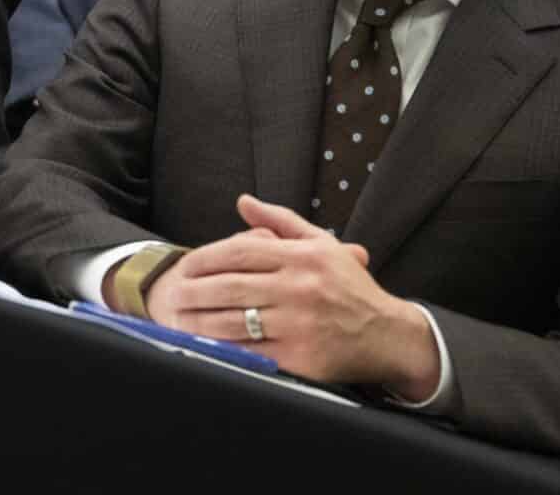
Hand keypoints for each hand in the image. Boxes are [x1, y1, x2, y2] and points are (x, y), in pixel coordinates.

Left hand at [146, 194, 439, 395]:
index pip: (241, 251)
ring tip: (178, 318)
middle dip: (193, 290)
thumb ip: (280, 220)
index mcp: (302, 258)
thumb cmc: (349, 287)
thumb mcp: (321, 244)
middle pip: (231, 286)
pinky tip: (206, 345)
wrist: (389, 335)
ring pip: (235, 321)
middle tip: (170, 294)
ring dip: (199, 321)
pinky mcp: (301, 358)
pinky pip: (252, 352)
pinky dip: (226, 349)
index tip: (183, 265)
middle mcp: (300, 289)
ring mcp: (300, 325)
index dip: (205, 257)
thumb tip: (242, 201)